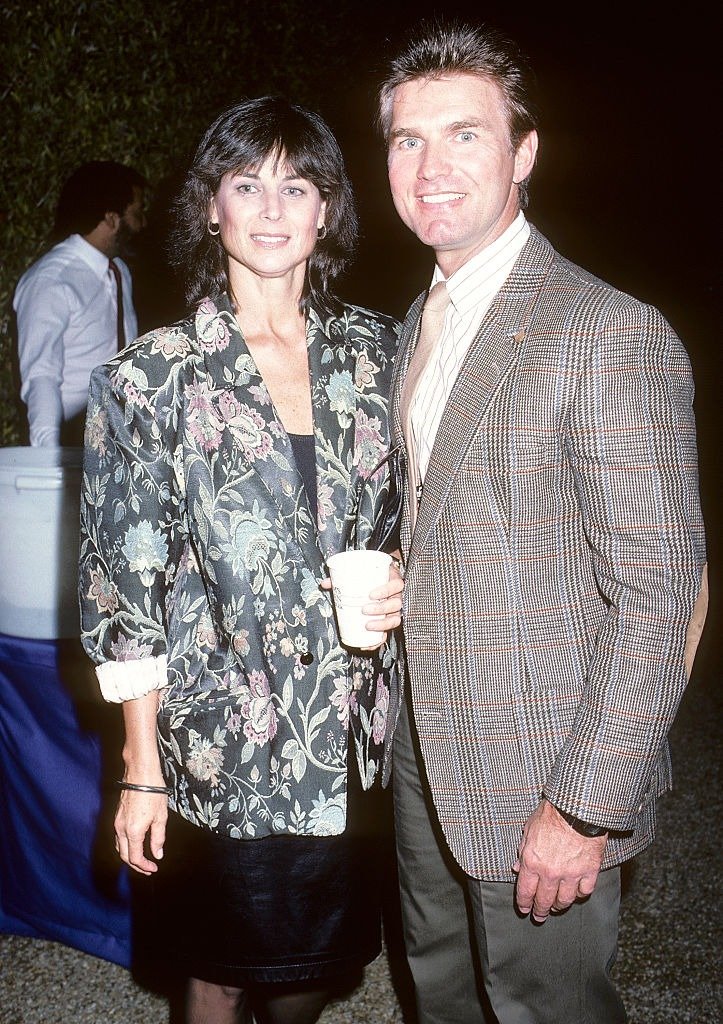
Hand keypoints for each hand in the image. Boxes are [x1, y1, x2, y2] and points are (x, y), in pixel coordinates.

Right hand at [114, 787, 167, 875]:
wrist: (141, 773)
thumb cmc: (153, 792)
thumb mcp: (160, 817)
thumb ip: (158, 838)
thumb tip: (157, 855)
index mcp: (133, 831)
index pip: (134, 858)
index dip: (144, 866)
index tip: (154, 868)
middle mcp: (121, 829)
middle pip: (123, 855)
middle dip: (135, 865)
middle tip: (148, 869)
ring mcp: (117, 822)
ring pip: (119, 846)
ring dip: (129, 856)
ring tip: (142, 860)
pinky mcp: (117, 816)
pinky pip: (118, 837)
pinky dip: (125, 846)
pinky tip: (135, 844)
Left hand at [320, 553, 403, 650]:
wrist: (382, 579)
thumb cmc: (373, 577)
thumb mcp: (362, 574)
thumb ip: (343, 577)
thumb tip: (325, 584)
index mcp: (393, 581)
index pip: (396, 585)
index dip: (386, 591)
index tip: (371, 594)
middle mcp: (397, 596)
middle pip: (396, 604)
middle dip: (381, 609)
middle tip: (365, 610)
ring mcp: (395, 610)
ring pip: (395, 619)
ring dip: (382, 625)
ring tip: (367, 626)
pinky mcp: (389, 622)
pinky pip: (388, 633)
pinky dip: (378, 641)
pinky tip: (369, 644)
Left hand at [513, 798, 606, 921]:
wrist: (577, 808)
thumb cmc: (552, 813)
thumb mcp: (529, 828)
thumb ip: (523, 850)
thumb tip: (517, 867)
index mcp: (532, 862)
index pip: (525, 891)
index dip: (524, 903)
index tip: (524, 909)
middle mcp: (550, 872)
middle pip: (544, 901)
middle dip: (540, 911)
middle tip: (539, 916)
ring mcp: (571, 874)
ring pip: (564, 900)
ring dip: (559, 906)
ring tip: (557, 907)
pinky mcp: (590, 871)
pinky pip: (584, 891)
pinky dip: (580, 894)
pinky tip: (577, 893)